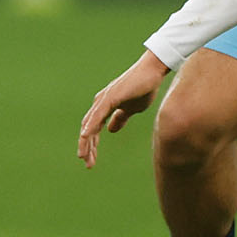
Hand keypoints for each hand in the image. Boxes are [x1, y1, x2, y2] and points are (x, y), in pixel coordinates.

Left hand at [77, 50, 171, 167]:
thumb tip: (111, 130)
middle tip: (87, 164)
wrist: (152, 73)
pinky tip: (86, 136)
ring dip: (86, 141)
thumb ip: (120, 118)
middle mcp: (101, 103)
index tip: (92, 160)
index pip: (94, 128)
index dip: (92, 144)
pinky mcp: (110, 97)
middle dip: (87, 147)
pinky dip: (91, 126)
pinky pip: (98, 115)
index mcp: (105, 106)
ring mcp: (104, 99)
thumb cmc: (143, 88)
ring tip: (84, 156)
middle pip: (88, 128)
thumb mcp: (131, 109)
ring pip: (90, 124)